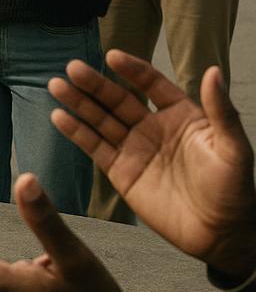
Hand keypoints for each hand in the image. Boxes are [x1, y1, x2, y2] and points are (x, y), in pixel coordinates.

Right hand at [49, 51, 255, 283]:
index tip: (112, 57)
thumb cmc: (235, 191)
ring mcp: (135, 148)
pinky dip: (75, 132)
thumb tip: (213, 71)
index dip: (132, 70)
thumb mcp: (234, 149)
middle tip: (72, 68)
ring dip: (78, 103)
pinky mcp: (120, 172)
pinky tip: (59, 117)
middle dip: (94, 84)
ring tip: (56, 86)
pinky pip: (94, 147)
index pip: (151, 84)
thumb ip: (221, 111)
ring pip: (100, 120)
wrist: (221, 235)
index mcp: (181, 115)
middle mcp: (153, 127)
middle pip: (118, 99)